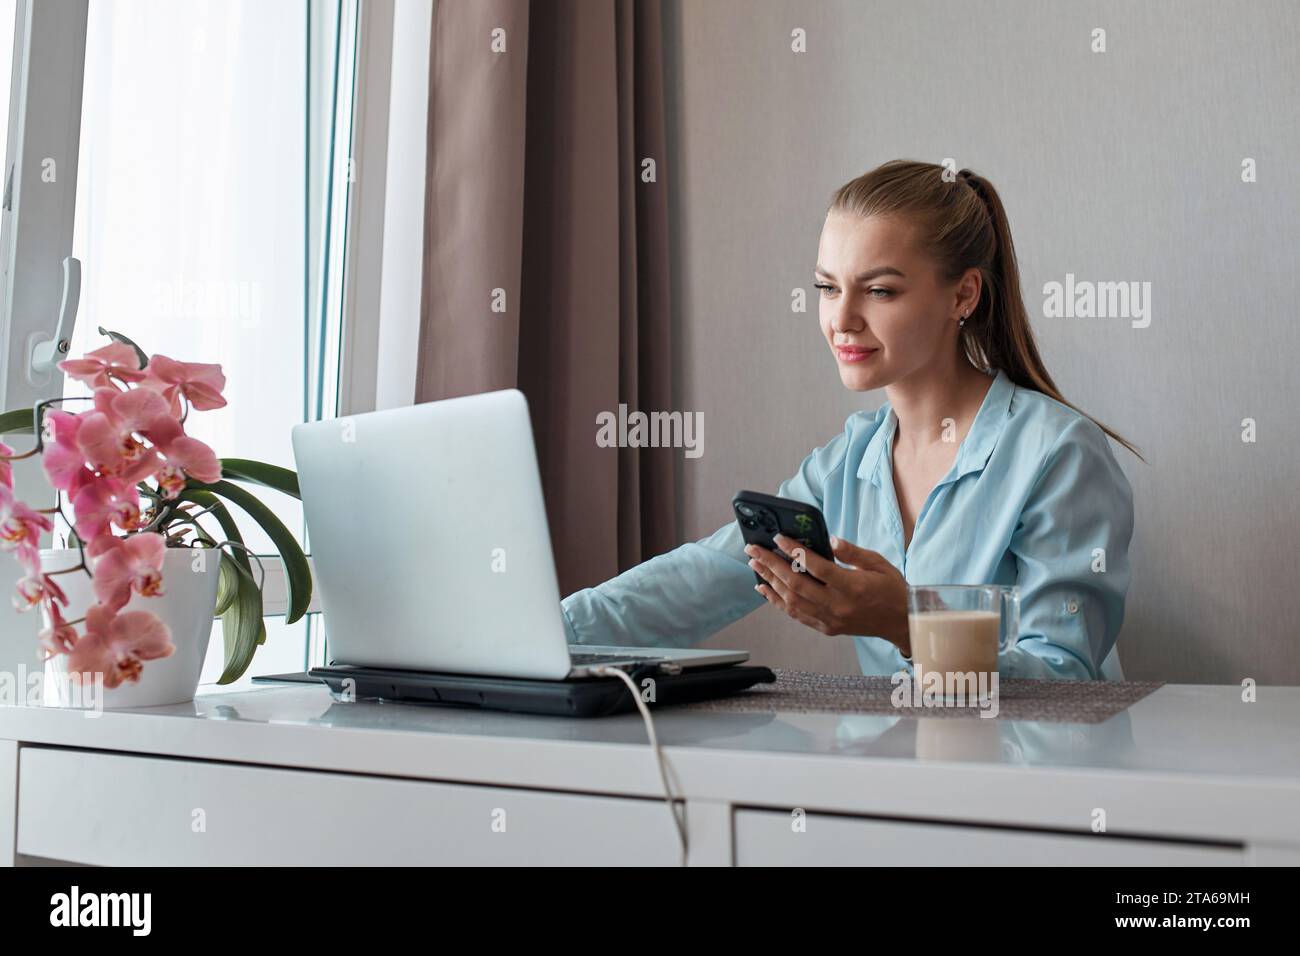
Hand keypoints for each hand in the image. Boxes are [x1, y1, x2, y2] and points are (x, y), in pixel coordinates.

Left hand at [745, 534, 909, 654]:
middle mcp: (838, 605)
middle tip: (754, 549)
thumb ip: (852, 552)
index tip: (778, 538)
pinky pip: (796, 615)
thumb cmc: (891, 589)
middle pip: (796, 584)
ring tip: (755, 564)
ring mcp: (830, 619)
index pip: (816, 567)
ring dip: (770, 581)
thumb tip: (830, 539)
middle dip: (771, 564)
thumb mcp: (878, 563)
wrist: (901, 623)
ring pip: (791, 601)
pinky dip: (777, 601)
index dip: (795, 551)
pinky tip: (765, 588)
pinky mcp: (826, 628)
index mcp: (852, 587)